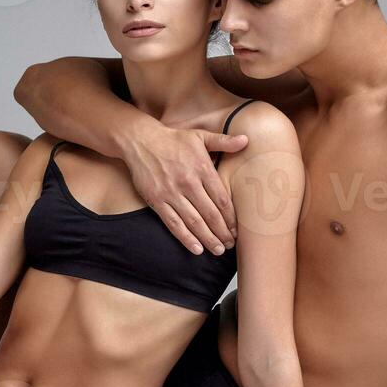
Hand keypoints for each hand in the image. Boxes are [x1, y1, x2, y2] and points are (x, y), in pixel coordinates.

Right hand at [123, 123, 247, 254]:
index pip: (221, 199)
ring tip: (217, 250)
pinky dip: (185, 237)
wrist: (140, 141)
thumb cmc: (174, 139)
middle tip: (230, 245)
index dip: (231, 218)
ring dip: (207, 238)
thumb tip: (246, 140)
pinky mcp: (156, 200)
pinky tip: (196, 248)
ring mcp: (171, 193)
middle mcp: (188, 182)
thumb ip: (223, 141)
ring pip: (193, 221)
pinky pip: (173, 223)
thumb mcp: (200, 136)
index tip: (237, 230)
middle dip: (222, 232)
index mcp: (202, 168)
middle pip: (210, 214)